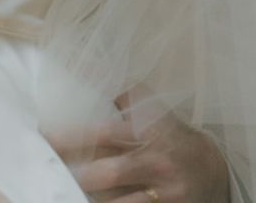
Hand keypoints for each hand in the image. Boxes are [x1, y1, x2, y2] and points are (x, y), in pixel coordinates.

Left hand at [51, 93, 230, 202]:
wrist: (212, 167)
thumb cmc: (168, 131)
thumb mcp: (150, 106)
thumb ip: (119, 91)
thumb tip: (81, 66)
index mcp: (145, 131)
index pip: (103, 133)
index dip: (70, 137)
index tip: (43, 137)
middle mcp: (154, 162)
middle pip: (110, 173)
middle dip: (79, 176)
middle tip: (48, 173)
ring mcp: (163, 193)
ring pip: (122, 202)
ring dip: (93, 200)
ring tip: (64, 194)